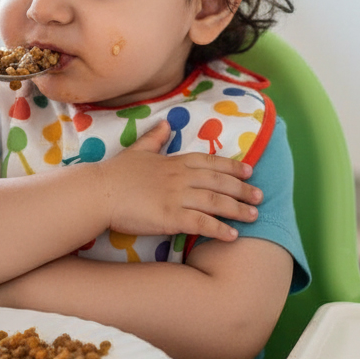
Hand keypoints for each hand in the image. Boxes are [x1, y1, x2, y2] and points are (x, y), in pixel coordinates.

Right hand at [97, 121, 262, 242]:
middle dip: (242, 190)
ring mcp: (176, 197)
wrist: (99, 192)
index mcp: (174, 162)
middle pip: (219, 182)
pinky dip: (219, 229)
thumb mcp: (138, 150)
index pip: (210, 162)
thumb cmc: (116, 173)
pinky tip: (232, 235)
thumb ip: (155, 138)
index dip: (232, 167)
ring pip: (216, 202)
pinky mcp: (170, 217)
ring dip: (237, 209)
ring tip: (254, 216)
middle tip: (260, 196)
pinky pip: (201, 223)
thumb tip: (166, 123)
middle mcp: (180, 177)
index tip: (249, 171)